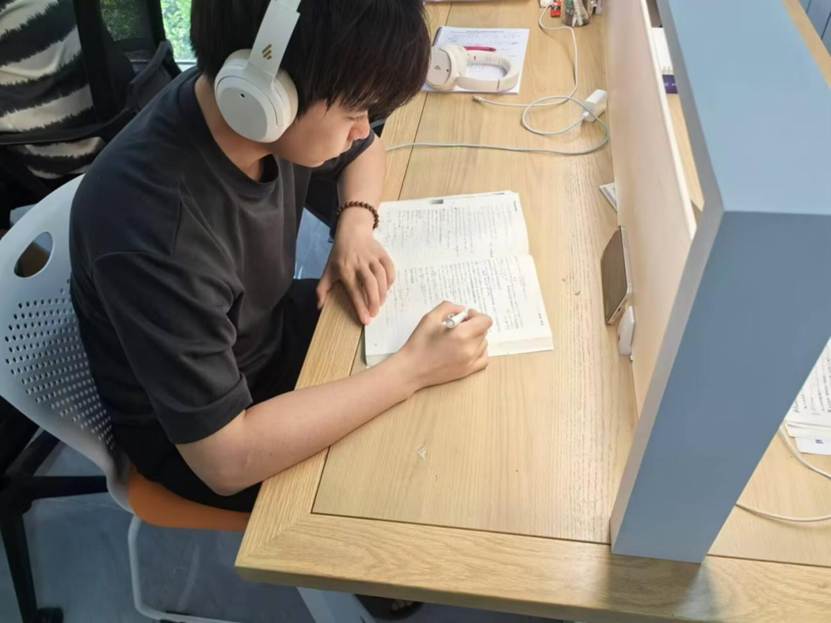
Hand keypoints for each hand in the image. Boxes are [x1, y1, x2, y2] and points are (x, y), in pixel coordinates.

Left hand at [316, 209, 394, 324]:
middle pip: (370, 284)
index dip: (360, 307)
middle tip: (375, 314)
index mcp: (345, 269)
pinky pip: (390, 268)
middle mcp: (359, 263)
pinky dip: (390, 280)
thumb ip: (322, 289)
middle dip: (374, 302)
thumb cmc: (339, 254)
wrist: (352, 230)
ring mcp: (372, 257)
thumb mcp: (328, 270)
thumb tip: (319, 306)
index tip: (366, 321)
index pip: (354, 291)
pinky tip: (387, 289)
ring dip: (383, 293)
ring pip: (382, 277)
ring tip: (380, 304)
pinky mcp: (382, 253)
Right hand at [396, 301, 491, 390]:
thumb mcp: (430, 318)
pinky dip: (479, 351)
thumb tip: (461, 309)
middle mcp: (469, 349)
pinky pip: (483, 358)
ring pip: (483, 343)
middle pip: (483, 331)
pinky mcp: (467, 371)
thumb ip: (448, 307)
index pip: (485, 321)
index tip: (466, 316)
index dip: (476, 315)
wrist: (411, 369)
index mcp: (461, 335)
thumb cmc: (419, 344)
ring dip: (475, 338)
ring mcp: (469, 362)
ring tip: (459, 338)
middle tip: (458, 326)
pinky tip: (468, 348)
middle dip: (473, 325)